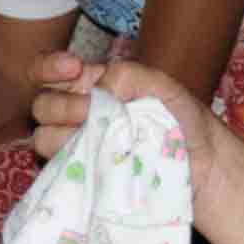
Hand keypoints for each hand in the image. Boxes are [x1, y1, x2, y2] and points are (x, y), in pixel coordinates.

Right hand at [31, 55, 232, 212]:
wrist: (202, 163)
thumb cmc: (182, 118)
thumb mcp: (161, 84)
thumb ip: (128, 75)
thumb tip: (97, 90)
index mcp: (91, 86)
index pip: (46, 71)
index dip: (49, 67)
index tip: (74, 68)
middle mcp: (78, 115)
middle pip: (42, 105)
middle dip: (63, 104)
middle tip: (91, 111)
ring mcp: (79, 147)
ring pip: (44, 138)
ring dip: (66, 136)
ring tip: (100, 139)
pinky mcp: (83, 176)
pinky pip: (59, 170)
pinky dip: (72, 163)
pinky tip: (96, 160)